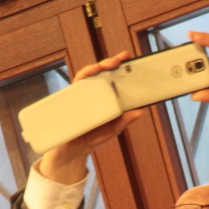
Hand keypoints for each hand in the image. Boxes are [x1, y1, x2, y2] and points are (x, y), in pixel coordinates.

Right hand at [38, 51, 144, 185]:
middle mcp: (90, 93)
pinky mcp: (67, 101)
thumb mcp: (112, 129)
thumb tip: (140, 111)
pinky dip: (82, 79)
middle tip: (118, 60)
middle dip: (107, 63)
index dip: (117, 66)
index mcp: (102, 97)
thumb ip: (124, 120)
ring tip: (105, 66)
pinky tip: (89, 76)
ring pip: (86, 76)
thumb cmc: (92, 138)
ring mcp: (78, 95)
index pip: (109, 78)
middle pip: (98, 73)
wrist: (71, 151)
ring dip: (95, 68)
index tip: (127, 57)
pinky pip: (73, 87)